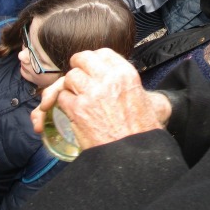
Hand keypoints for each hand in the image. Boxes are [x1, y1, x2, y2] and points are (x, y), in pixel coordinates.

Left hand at [32, 49, 166, 149]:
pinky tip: (71, 112)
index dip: (94, 59)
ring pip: (69, 78)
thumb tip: (123, 82)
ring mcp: (91, 93)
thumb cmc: (143, 132)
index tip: (91, 67)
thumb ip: (131, 87)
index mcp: (126, 74)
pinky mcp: (78, 110)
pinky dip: (63, 104)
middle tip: (77, 76)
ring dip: (69, 87)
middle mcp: (108, 79)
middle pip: (82, 59)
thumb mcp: (147, 101)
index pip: (103, 53)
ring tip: (75, 96)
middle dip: (77, 67)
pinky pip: (62, 98)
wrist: (134, 156)